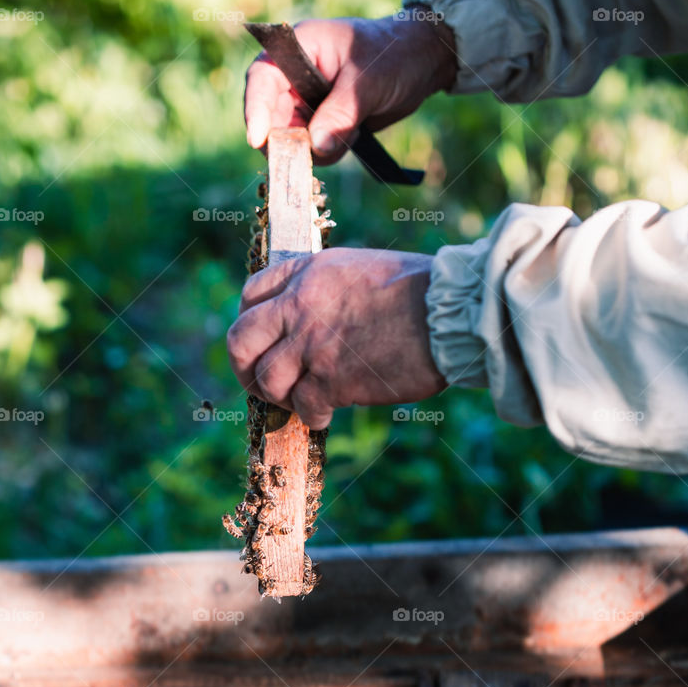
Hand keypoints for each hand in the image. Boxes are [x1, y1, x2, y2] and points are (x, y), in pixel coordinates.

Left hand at [226, 248, 445, 428]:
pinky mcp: (331, 379)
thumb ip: (328, 291)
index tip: (262, 341)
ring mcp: (311, 344)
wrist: (448, 313)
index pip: (251, 294)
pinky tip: (327, 413)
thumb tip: (319, 318)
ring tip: (301, 402)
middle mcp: (300, 306)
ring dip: (280, 398)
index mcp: (307, 273)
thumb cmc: (421, 291)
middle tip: (260, 383)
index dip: (250, 322)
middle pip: (240, 341)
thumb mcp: (360, 270)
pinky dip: (312, 416)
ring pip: (266, 381)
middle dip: (244, 368)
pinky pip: (303, 407)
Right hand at [244, 14, 456, 164]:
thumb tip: (316, 146)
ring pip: (288, 137)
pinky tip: (351, 138)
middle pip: (270, 115)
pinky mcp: (319, 121)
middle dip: (285, 140)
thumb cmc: (394, 55)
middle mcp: (295, 75)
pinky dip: (325, 153)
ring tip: (347, 136)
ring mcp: (305, 100)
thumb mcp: (368, 82)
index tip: (258, 139)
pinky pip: (309, 147)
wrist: (420, 64)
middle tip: (306, 159)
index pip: (262, 77)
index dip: (256, 108)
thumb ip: (341, 113)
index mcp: (298, 47)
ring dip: (311, 150)